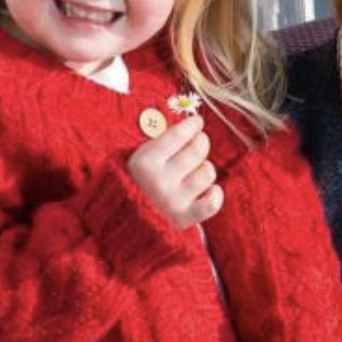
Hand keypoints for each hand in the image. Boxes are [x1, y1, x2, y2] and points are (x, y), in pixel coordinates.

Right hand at [126, 114, 220, 229]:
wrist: (126, 220)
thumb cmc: (139, 180)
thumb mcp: (142, 156)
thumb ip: (164, 140)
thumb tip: (195, 121)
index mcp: (144, 163)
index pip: (178, 135)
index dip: (192, 125)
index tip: (197, 122)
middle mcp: (157, 182)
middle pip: (196, 150)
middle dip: (201, 143)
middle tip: (198, 142)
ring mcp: (171, 202)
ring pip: (207, 173)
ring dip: (205, 169)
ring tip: (195, 171)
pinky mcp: (182, 219)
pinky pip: (212, 203)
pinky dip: (215, 194)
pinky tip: (209, 190)